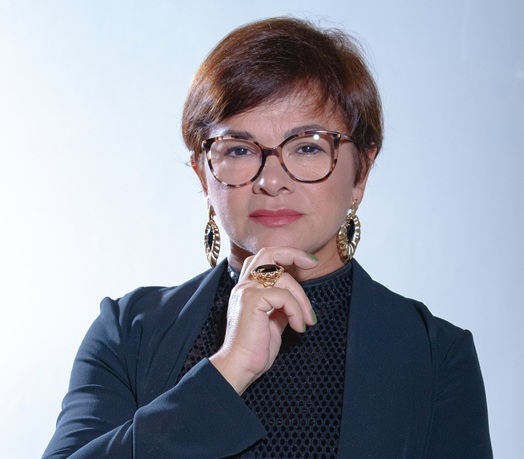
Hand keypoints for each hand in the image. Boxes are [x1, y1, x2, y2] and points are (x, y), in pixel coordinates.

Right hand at [210, 247, 317, 393]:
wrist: (240, 366)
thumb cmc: (255, 348)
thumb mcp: (273, 322)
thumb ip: (281, 306)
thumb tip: (297, 301)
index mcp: (247, 288)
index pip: (265, 258)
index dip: (287, 255)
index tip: (308, 263)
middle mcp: (244, 285)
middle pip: (268, 252)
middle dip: (294, 254)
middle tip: (313, 263)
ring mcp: (246, 291)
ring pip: (283, 277)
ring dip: (302, 299)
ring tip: (307, 321)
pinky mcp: (252, 300)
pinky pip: (283, 296)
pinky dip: (296, 311)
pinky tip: (298, 328)